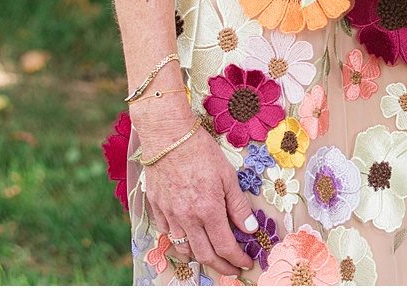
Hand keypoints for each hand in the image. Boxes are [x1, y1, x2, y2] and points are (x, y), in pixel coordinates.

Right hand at [133, 104, 256, 277]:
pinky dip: (180, 240)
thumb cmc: (201, 151)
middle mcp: (187, 218)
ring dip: (199, 256)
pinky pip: (167, 233)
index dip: (237, 259)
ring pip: (183, 248)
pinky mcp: (156, 208)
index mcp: (208, 210)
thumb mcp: (228, 175)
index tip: (246, 263)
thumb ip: (238, 205)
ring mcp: (169, 215)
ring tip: (212, 255)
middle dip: (221, 267)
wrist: (168, 136)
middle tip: (232, 269)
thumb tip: (250, 229)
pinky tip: (189, 236)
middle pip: (204, 255)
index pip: (225, 246)